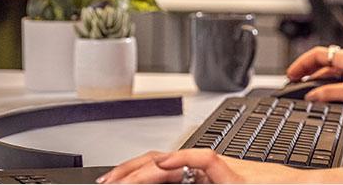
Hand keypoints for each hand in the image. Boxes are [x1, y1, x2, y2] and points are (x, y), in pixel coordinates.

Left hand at [96, 149, 318, 182]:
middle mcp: (208, 170)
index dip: (132, 173)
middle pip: (160, 160)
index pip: (161, 167)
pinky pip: (206, 160)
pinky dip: (183, 161)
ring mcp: (222, 170)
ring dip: (144, 170)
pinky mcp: (237, 175)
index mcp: (204, 178)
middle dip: (128, 171)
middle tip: (105, 184)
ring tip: (122, 180)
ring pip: (175, 159)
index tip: (111, 183)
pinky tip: (165, 167)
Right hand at [285, 46, 342, 106]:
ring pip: (329, 70)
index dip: (301, 63)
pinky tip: (325, 92)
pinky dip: (327, 82)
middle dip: (306, 70)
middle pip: (321, 61)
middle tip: (294, 80)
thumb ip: (329, 94)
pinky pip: (337, 76)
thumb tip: (312, 96)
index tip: (291, 73)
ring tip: (306, 87)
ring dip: (316, 77)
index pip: (316, 54)